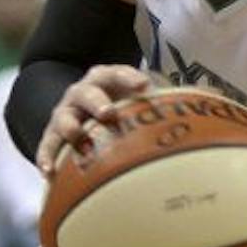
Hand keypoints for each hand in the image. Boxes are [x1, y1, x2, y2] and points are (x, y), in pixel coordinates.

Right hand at [35, 64, 154, 173]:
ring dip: (71, 127)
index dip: (128, 78)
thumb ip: (160, 101)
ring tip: (78, 138)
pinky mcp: (53, 134)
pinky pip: (47, 145)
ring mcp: (66, 113)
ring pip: (64, 118)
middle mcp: (82, 93)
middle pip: (86, 93)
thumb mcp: (137, 98)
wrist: (82, 109)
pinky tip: (49, 172)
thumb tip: (200, 110)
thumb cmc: (122, 105)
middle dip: (97, 101)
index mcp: (104, 79)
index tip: (144, 86)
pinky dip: (46, 157)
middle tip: (109, 112)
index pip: (115, 73)